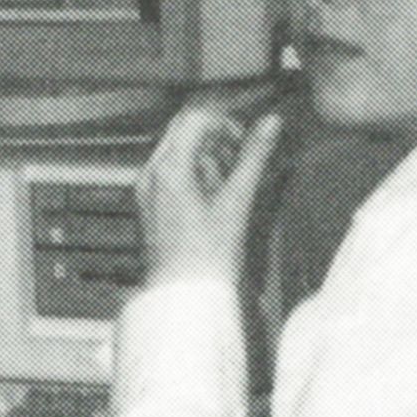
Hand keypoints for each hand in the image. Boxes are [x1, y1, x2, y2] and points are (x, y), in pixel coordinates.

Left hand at [138, 105, 282, 286]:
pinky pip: (169, 174)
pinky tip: (210, 203)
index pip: (195, 118)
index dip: (225, 124)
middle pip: (182, 131)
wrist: (183, 297)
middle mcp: (151, 175)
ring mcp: (146, 190)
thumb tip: (270, 125)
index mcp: (169, 169)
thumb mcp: (237, 201)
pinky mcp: (149, 205)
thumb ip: (254, 157)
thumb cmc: (207, 259)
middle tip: (236, 163)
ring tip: (224, 188)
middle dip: (214, 140)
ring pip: (176, 151)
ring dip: (205, 159)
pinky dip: (192, 177)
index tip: (243, 142)